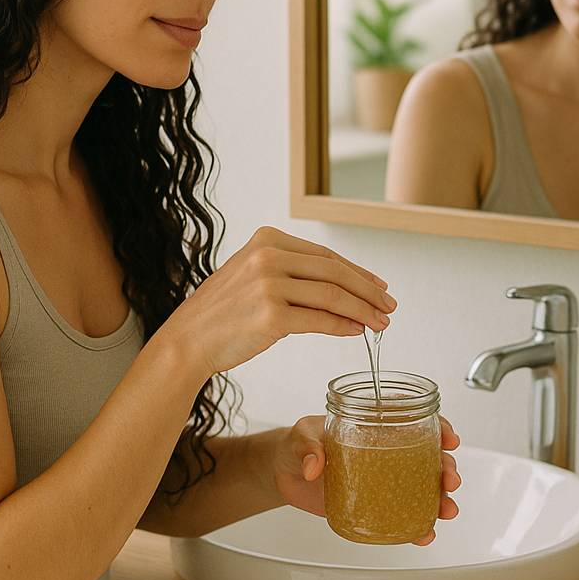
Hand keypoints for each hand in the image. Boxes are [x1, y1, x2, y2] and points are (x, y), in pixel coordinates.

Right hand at [154, 226, 395, 381]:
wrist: (188, 340)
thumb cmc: (223, 313)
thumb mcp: (254, 276)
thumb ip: (292, 273)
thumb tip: (343, 287)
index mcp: (267, 239)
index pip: (325, 256)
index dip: (358, 272)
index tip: (379, 286)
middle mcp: (269, 256)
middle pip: (335, 273)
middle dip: (368, 291)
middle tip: (389, 306)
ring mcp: (269, 285)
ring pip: (333, 296)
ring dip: (364, 311)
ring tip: (380, 323)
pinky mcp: (271, 315)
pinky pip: (321, 320)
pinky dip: (345, 326)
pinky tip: (358, 332)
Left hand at [273, 415, 461, 546]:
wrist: (283, 473)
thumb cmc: (297, 445)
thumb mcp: (301, 436)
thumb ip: (309, 447)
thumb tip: (314, 466)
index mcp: (375, 427)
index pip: (415, 421)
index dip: (439, 426)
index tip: (448, 437)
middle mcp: (386, 452)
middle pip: (429, 457)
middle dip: (446, 468)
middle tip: (449, 479)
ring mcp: (383, 480)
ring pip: (423, 488)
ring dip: (440, 498)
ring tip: (445, 510)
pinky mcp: (374, 504)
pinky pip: (402, 515)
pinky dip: (417, 525)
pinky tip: (424, 533)